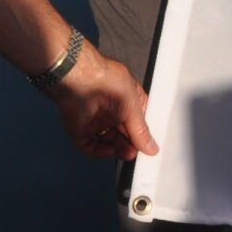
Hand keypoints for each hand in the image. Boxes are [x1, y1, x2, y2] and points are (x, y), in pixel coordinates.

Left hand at [48, 47, 158, 161]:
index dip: (144, 136)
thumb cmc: (109, 80)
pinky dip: (100, 151)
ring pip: (109, 142)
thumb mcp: (133, 105)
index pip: (139, 123)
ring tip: (127, 153)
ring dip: (118, 149)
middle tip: (138, 153)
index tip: (150, 148)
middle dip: (131, 145)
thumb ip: (141, 130)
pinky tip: (110, 150)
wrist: (79, 77)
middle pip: (124, 135)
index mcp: (128, 102)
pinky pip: (91, 146)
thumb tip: (152, 148)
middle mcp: (113, 112)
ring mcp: (97, 121)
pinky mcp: (81, 130)